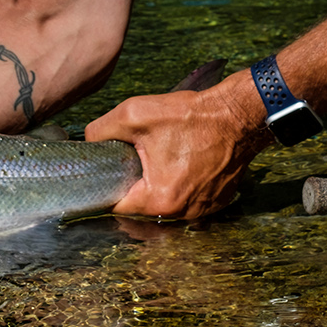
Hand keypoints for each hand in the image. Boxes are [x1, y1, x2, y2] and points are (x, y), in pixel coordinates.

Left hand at [89, 75, 270, 218]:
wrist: (238, 114)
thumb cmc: (190, 116)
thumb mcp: (134, 114)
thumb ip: (100, 131)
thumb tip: (88, 142)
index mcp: (159, 199)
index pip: (117, 205)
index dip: (107, 187)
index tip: (107, 171)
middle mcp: (182, 213)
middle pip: (142, 207)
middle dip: (134, 186)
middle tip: (135, 160)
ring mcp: (203, 210)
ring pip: (166, 204)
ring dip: (159, 187)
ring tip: (161, 160)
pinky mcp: (217, 202)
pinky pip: (189, 201)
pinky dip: (182, 186)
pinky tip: (182, 164)